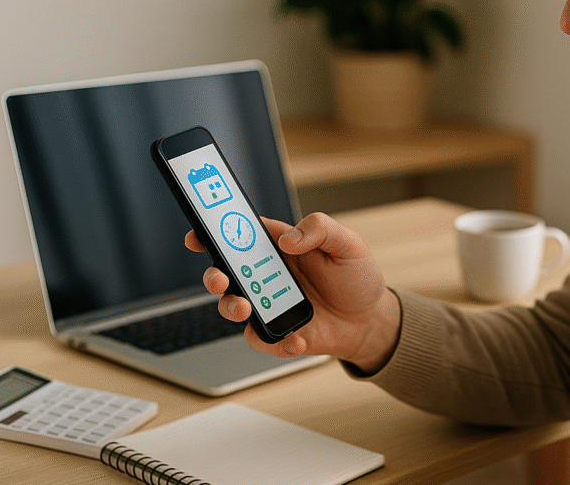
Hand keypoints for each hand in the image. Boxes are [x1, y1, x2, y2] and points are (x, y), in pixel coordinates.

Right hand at [187, 213, 400, 373]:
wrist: (371, 320)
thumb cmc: (357, 278)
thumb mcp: (348, 244)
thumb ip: (320, 229)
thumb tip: (288, 239)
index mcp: (281, 246)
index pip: (241, 234)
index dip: (215, 231)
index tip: (198, 234)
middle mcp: (269, 274)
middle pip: (227, 271)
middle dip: (213, 274)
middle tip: (219, 279)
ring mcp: (270, 304)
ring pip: (233, 305)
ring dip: (232, 307)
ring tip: (246, 308)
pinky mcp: (277, 332)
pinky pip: (260, 339)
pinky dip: (273, 342)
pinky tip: (297, 340)